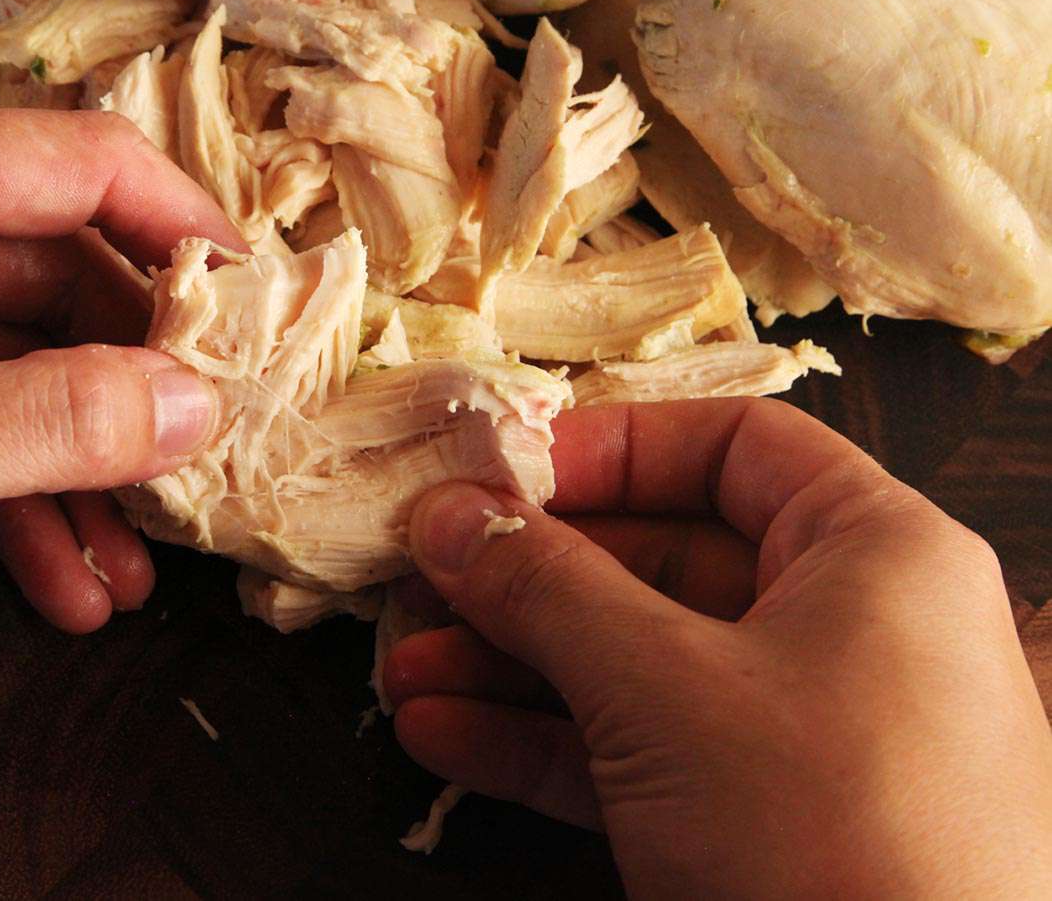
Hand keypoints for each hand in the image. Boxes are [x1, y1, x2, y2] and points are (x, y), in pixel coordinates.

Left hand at [0, 108, 243, 630]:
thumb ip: (47, 421)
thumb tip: (197, 406)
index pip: (83, 164)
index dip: (185, 227)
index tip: (260, 308)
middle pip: (65, 271)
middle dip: (137, 379)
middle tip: (206, 458)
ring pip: (21, 359)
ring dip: (81, 460)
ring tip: (137, 561)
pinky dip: (14, 491)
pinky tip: (66, 582)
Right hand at [387, 399, 1051, 898]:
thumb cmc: (824, 832)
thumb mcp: (665, 688)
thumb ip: (546, 586)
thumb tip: (449, 513)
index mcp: (875, 555)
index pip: (737, 447)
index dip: (611, 447)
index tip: (499, 470)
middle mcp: (847, 629)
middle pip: (662, 556)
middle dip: (526, 574)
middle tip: (420, 573)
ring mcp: (801, 733)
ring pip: (635, 660)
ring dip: (512, 662)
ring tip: (404, 665)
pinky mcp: (760, 824)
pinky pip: (639, 751)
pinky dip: (543, 741)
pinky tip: (443, 735)